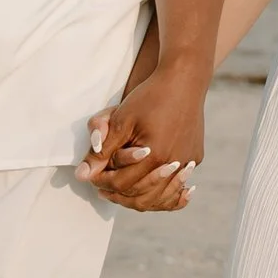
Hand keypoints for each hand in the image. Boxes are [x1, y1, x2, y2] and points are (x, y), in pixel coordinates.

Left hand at [81, 52, 207, 213]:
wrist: (184, 79)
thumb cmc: (149, 96)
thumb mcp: (121, 120)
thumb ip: (102, 151)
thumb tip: (82, 176)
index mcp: (155, 156)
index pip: (122, 184)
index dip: (104, 183)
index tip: (93, 180)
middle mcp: (175, 164)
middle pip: (143, 196)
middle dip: (120, 196)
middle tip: (103, 192)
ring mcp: (189, 161)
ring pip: (162, 195)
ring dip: (141, 197)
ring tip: (123, 192)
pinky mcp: (196, 156)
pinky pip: (177, 182)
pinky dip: (163, 189)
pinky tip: (151, 187)